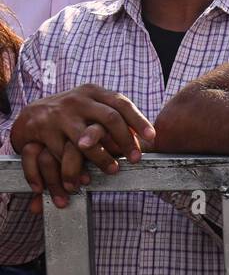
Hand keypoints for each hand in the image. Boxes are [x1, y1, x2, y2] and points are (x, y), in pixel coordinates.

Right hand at [10, 84, 154, 205]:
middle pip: (110, 119)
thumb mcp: (91, 107)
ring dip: (101, 160)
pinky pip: (61, 153)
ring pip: (86, 141)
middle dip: (126, 141)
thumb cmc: (71, 114)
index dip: (139, 120)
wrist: (29, 115)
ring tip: (112, 171)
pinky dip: (72, 170)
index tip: (153, 138)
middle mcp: (78, 100)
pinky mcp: (41, 129)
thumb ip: (112, 116)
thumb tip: (145, 138)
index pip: (122, 103)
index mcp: (93, 92)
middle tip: (136, 160)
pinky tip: (81, 181)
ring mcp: (59, 114)